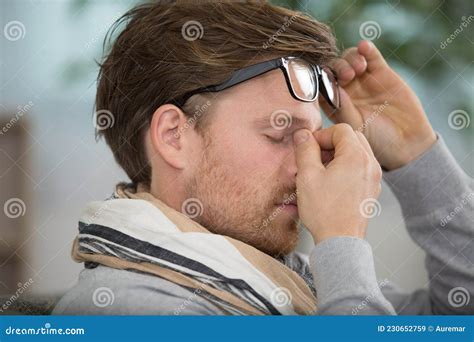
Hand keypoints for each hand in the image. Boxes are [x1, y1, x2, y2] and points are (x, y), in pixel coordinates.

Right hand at [293, 124, 381, 243]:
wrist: (340, 241)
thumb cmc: (324, 211)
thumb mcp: (307, 176)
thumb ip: (305, 150)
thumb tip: (303, 134)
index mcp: (356, 157)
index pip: (341, 130)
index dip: (322, 135)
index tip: (309, 148)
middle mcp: (371, 164)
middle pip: (353, 138)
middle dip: (332, 142)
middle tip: (316, 157)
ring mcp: (374, 178)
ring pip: (358, 152)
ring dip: (340, 154)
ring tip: (322, 170)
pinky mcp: (372, 189)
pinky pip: (362, 167)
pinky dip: (348, 166)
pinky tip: (332, 182)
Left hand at [322, 40, 436, 169]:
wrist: (406, 140)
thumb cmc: (376, 139)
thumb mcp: (355, 126)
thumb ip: (342, 108)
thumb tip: (330, 88)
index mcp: (334, 103)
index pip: (321, 84)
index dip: (321, 78)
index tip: (326, 79)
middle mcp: (346, 89)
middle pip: (334, 68)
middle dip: (338, 68)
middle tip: (348, 76)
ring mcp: (363, 79)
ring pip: (350, 59)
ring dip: (351, 58)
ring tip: (360, 67)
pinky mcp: (381, 72)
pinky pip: (371, 56)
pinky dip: (367, 49)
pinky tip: (365, 47)